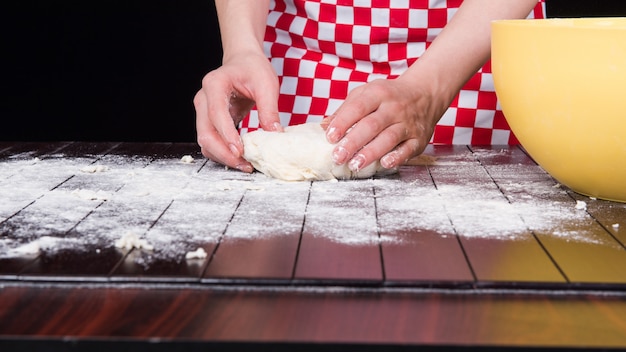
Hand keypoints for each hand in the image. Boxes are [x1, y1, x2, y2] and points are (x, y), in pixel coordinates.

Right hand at [194, 51, 281, 171]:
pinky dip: (222, 153)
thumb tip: (275, 135)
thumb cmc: (253, 69)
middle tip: (245, 165)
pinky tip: (240, 158)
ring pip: (205, 141)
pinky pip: (210, 142)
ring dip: (222, 156)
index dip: (227, 135)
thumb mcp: (266, 84)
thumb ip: (269, 109)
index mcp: (214, 84)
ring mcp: (202, 111)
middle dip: (224, 152)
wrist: (242, 61)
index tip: (240, 151)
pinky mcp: (208, 121)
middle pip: (205, 132)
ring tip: (246, 165)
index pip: (216, 114)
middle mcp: (203, 98)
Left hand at [324, 77, 448, 170]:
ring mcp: (408, 123)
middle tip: (338, 156)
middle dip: (353, 142)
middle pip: (372, 125)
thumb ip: (345, 110)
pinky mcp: (419, 138)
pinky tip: (384, 164)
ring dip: (371, 153)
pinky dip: (397, 157)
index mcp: (378, 93)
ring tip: (355, 164)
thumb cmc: (388, 96)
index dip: (343, 122)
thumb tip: (323, 127)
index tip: (330, 136)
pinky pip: (408, 149)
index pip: (358, 107)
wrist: (425, 93)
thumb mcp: (366, 94)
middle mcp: (394, 108)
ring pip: (389, 138)